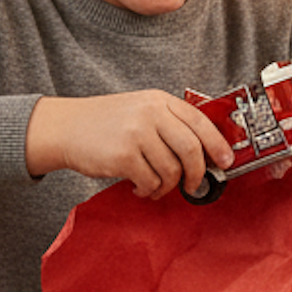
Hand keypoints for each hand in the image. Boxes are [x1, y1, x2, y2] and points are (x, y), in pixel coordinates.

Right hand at [24, 90, 234, 198]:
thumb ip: (169, 123)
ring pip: (171, 170)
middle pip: (191, 149)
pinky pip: (150, 182)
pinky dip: (149, 190)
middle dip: (198, 173)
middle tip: (194, 185)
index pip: (200, 121)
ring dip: (167, 186)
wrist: (66, 127)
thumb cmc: (106, 122)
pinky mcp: (123, 156)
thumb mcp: (140, 109)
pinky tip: (140, 187)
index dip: (218, 144)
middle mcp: (150, 114)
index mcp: (159, 100)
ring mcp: (136, 134)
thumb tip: (205, 153)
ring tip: (155, 187)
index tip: (226, 162)